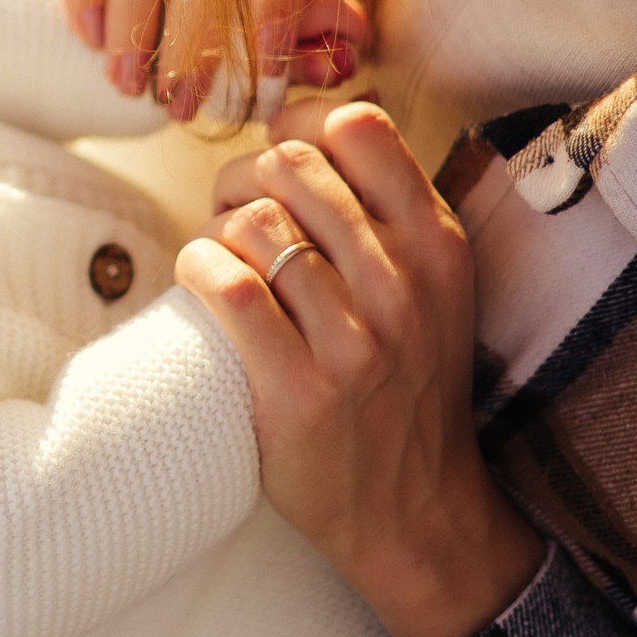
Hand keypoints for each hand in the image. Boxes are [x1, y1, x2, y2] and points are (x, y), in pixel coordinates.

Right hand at [40, 0, 366, 118]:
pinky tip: (91, 38)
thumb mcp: (263, 33)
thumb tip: (339, 64)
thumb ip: (305, 44)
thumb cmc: (214, 18)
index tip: (266, 68)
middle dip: (198, 30)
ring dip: (136, 11)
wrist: (128, 6)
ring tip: (129, 81)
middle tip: (186, 101)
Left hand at [177, 103, 543, 636]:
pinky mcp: (300, 390)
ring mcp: (355, 341)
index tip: (274, 162)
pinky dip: (199, 267)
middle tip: (231, 215)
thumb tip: (303, 126)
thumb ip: (386, 211)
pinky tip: (200, 280)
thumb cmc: (403, 385)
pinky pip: (230, 287)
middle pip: (292, 166)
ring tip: (219, 257)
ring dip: (217, 228)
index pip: (358, 128)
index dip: (297, 128)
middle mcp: (404, 284)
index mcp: (438, 245)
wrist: (414, 510)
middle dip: (243, 178)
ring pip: (256, 221)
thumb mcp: (431, 289)